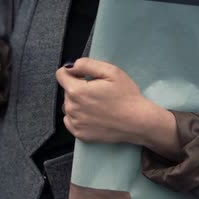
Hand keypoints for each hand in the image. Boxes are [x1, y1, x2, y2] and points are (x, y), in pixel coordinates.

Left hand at [55, 58, 171, 145]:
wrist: (138, 122)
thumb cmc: (126, 95)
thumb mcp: (111, 71)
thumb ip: (86, 64)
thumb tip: (70, 66)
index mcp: (76, 91)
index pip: (61, 75)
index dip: (74, 72)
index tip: (86, 76)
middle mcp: (71, 108)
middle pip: (66, 91)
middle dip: (78, 88)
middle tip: (98, 92)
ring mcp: (75, 123)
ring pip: (68, 106)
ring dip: (78, 103)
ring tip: (97, 105)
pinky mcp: (80, 134)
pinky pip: (70, 121)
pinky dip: (78, 116)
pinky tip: (94, 115)